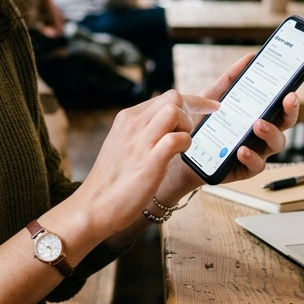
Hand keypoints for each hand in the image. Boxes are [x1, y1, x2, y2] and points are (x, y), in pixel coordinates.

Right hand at [75, 90, 220, 235]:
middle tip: (192, 132)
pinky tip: (179, 155)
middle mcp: (133, 124)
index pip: (166, 97)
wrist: (93, 206)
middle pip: (173, 97)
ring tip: (182, 145)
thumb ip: (142, 131)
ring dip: (187, 126)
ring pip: (174, 111)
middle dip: (192, 111)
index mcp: (127, 118)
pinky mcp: (149, 162)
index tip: (210, 107)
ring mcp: (140, 142)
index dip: (193, 101)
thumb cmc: (112, 180)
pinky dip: (184, 144)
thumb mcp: (124, 144)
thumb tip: (165, 123)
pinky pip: (175, 139)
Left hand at [157, 52, 300, 200]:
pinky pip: (257, 165)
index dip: (290, 99)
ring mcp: (256, 151)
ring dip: (270, 132)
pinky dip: (252, 156)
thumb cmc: (201, 122)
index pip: (280, 106)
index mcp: (258, 114)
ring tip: (257, 124)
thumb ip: (230, 79)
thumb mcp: (213, 96)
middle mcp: (261, 133)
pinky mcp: (244, 169)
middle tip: (287, 99)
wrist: (179, 147)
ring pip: (276, 144)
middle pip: (285, 123)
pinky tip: (241, 149)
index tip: (290, 89)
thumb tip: (249, 58)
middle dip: (290, 111)